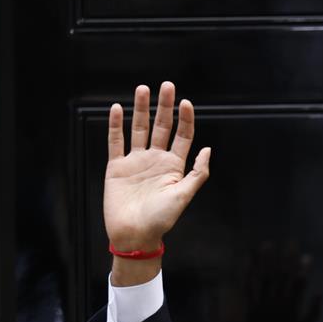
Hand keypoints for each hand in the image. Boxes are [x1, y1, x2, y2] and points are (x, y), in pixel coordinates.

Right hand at [104, 79, 210, 248]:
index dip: (185, 119)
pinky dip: (115, 125)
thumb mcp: (184, 196)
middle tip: (166, 86)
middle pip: (161, 126)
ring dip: (141, 109)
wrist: (134, 235)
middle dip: (164, 106)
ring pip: (139, 129)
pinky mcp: (117, 167)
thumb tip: (208, 149)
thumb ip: (197, 173)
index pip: (182, 136)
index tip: (185, 103)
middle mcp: (155, 160)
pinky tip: (116, 109)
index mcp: (174, 166)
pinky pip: (116, 142)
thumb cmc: (161, 220)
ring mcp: (136, 162)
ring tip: (143, 89)